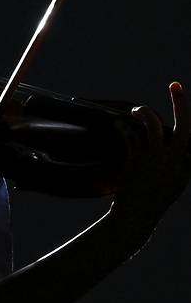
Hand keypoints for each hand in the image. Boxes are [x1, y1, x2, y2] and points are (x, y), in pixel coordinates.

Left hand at [109, 81, 189, 245]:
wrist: (136, 219)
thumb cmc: (153, 199)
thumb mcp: (173, 181)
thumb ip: (177, 160)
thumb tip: (169, 136)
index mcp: (188, 166)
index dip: (188, 116)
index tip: (182, 98)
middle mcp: (178, 162)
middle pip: (185, 126)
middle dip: (181, 102)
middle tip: (175, 84)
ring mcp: (158, 161)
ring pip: (152, 124)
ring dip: (143, 112)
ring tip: (136, 110)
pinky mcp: (138, 161)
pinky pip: (131, 135)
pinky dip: (124, 127)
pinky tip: (118, 125)